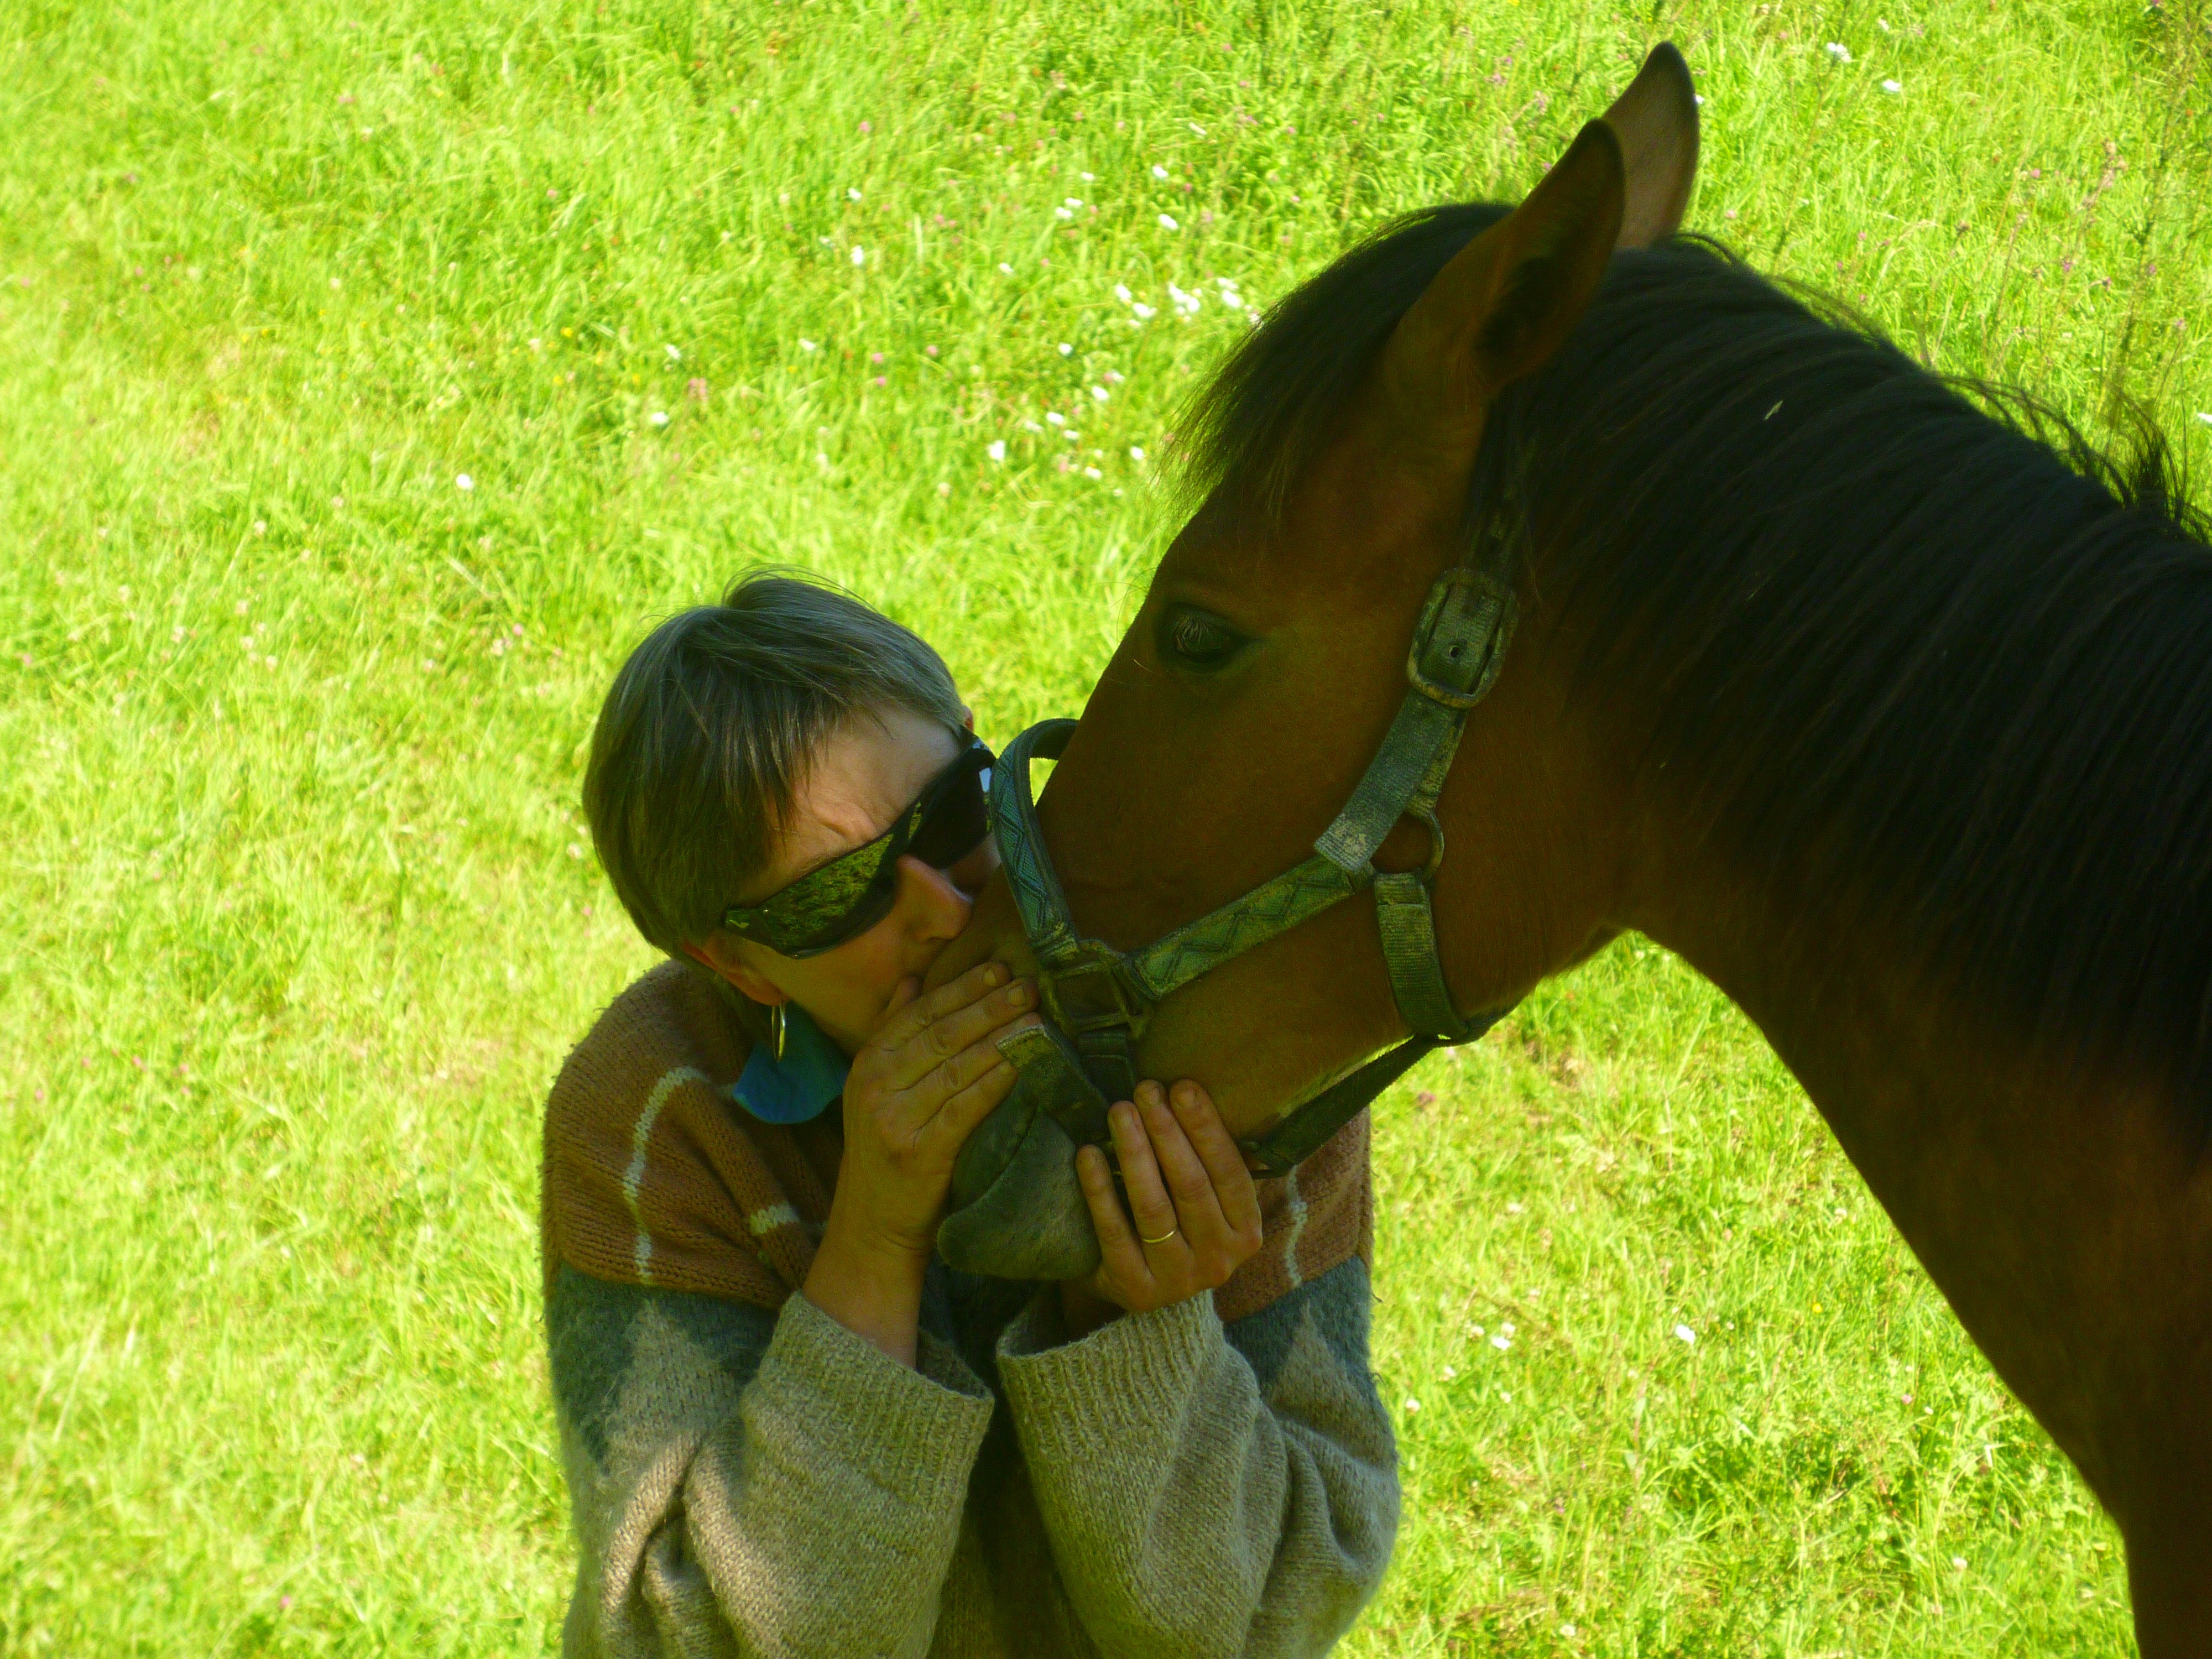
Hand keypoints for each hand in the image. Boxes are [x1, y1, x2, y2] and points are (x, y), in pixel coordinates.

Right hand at [806, 962, 1036, 1365]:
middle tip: (1028, 986)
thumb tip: (914, 977)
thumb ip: (891, 1030)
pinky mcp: (920, 1153)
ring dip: (1000, 1038)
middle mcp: (875, 1086)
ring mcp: (895, 1119)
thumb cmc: (884, 1152)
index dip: (962, 987)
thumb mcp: (873, 1088)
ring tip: (1036, 1018)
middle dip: (988, 1005)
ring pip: (956, 1066)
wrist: (872, 1226)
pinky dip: (994, 1082)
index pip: (919, 1013)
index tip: (999, 968)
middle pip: (941, 1034)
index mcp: (866, 1064)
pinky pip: (965, 1108)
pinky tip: (1020, 1065)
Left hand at [1067, 1079, 1263, 1321]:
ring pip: (1153, 1207)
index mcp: (1246, 1232)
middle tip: (1144, 1090)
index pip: (1229, 1172)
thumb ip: (1207, 1160)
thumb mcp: (1207, 1200)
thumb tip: (1185, 1091)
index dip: (1205, 1128)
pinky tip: (1087, 1154)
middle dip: (1166, 1132)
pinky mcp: (1136, 1290)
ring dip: (1134, 1153)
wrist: (1141, 1285)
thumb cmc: (1178, 1224)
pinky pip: (1114, 1231)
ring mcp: (1178, 1280)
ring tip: (1119, 1112)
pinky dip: (1099, 1189)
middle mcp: (1219, 1261)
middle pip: (1190, 1185)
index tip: (1181, 1087)